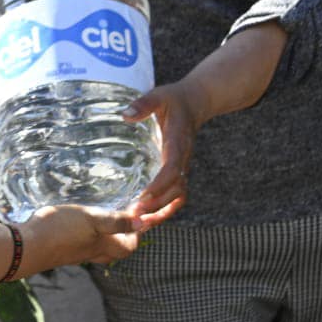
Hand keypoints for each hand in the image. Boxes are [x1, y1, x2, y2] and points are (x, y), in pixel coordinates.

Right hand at [18, 203, 145, 273]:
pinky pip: (82, 246)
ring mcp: (76, 254)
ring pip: (99, 249)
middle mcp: (92, 252)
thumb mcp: (92, 220)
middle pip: (116, 250)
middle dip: (125, 237)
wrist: (28, 247)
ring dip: (106, 236)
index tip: (138, 214)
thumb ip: (116, 221)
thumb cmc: (62, 231)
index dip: (138, 232)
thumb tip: (143, 223)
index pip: (130, 245)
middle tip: (125, 218)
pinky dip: (87, 236)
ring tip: (104, 219)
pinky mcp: (62, 250)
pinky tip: (79, 224)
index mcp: (104, 245)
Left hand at [122, 82, 202, 219]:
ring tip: (140, 224)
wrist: (195, 103)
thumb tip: (125, 115)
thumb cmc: (174, 100)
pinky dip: (165, 209)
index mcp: (178, 142)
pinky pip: (176, 195)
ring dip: (161, 212)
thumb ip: (143, 105)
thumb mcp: (158, 96)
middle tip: (135, 215)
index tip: (144, 197)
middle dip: (157, 205)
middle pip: (176, 190)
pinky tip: (148, 217)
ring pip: (178, 197)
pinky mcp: (179, 171)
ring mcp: (182, 166)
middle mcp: (183, 159)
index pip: (172, 168)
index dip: (160, 185)